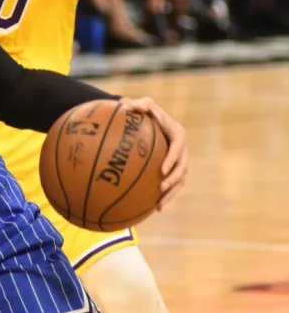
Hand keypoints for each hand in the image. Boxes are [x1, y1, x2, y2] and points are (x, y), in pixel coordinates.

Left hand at [121, 97, 187, 211]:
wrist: (146, 121)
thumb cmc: (144, 112)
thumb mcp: (144, 104)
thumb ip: (140, 104)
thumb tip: (128, 106)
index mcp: (177, 134)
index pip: (178, 147)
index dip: (172, 159)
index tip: (162, 169)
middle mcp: (181, 149)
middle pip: (182, 167)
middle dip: (174, 179)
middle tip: (161, 187)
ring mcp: (178, 161)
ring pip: (179, 180)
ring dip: (171, 193)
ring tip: (160, 205)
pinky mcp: (172, 170)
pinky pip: (172, 185)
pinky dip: (165, 196)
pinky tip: (154, 208)